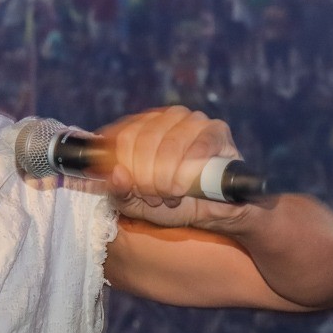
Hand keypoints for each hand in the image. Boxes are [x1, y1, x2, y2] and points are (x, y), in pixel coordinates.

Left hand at [98, 106, 245, 231]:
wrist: (209, 214)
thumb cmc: (169, 202)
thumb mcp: (134, 203)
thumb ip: (118, 190)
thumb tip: (116, 173)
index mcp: (139, 127)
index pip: (123, 138)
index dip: (128, 170)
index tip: (136, 191)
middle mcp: (164, 117)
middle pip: (144, 142)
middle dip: (147, 179)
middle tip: (155, 198)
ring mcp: (192, 120)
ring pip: (170, 146)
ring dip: (168, 180)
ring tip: (172, 196)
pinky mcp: (216, 130)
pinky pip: (198, 149)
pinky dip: (189, 175)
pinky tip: (187, 188)